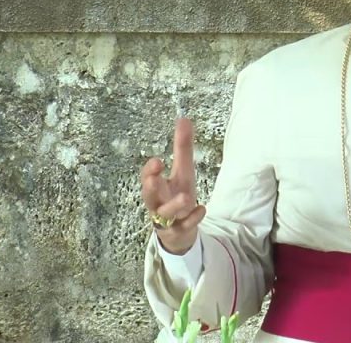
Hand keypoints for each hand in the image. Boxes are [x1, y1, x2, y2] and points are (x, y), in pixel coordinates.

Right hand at [140, 118, 205, 254]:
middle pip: (149, 196)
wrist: (179, 232)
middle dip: (150, 187)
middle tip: (153, 177)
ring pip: (166, 214)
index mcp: (158, 187)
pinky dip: (193, 219)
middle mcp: (159, 203)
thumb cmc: (177, 196)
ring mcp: (168, 220)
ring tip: (186, 197)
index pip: (148, 177)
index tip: (157, 161)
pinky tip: (202, 209)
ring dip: (175, 205)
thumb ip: (182, 147)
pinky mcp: (179, 232)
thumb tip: (184, 118)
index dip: (150, 171)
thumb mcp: (183, 172)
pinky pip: (185, 227)